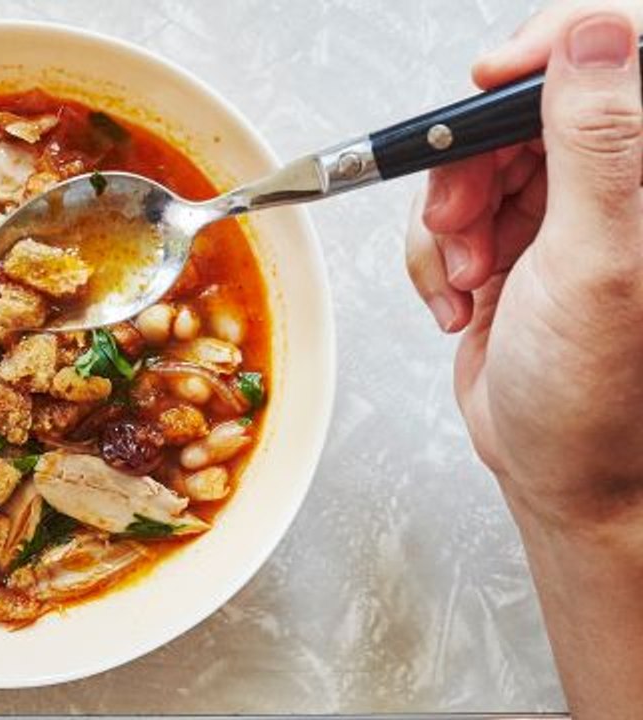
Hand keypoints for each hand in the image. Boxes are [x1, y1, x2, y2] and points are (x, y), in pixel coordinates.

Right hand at [405, 3, 642, 528]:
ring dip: (448, 214)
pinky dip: (435, 251)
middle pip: (527, 104)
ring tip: (468, 271)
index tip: (493, 79)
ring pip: (476, 156)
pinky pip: (450, 210)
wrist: (559, 472)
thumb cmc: (597, 396)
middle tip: (466, 216)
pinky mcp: (516, 243)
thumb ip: (600, 142)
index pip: (623, 48)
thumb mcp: (598, 262)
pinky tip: (460, 295)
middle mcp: (620, 184)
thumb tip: (597, 34)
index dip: (554, 47)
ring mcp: (565, 212)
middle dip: (473, 159)